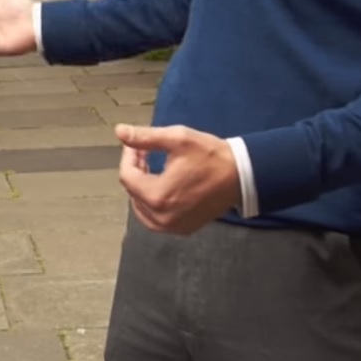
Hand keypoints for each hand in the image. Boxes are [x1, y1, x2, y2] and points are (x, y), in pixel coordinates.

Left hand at [115, 124, 242, 234]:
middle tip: (144, 152)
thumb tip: (119, 131)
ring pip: (141, 208)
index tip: (135, 144)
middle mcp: (161, 217)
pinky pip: (156, 219)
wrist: (241, 176)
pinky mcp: (183, 229)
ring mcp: (172, 226)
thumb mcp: (177, 139)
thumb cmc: (210, 156)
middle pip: (132, 192)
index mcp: (157, 195)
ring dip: (141, 187)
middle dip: (135, 170)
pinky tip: (162, 185)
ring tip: (151, 168)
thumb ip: (145, 137)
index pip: (127, 176)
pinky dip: (153, 203)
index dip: (128, 156)